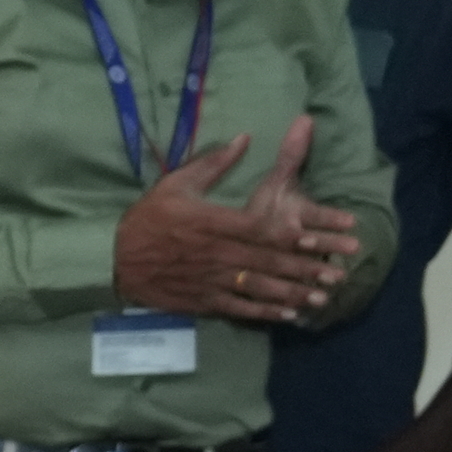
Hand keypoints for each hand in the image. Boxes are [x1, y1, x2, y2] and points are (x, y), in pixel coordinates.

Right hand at [108, 132, 356, 330]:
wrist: (112, 259)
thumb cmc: (147, 218)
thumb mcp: (176, 183)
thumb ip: (213, 163)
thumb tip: (245, 139)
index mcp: (214, 223)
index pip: (262, 230)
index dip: (294, 236)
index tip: (320, 238)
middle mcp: (218, 254)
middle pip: (270, 261)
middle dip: (307, 266)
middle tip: (339, 271)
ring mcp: (211, 280)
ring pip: (260, 287)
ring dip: (294, 292)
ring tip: (324, 295)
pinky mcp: (203, 300)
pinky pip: (240, 307)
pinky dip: (265, 311)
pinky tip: (289, 313)